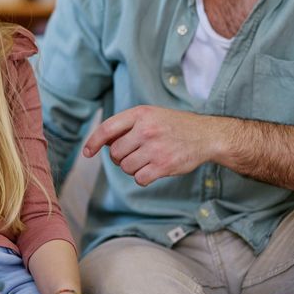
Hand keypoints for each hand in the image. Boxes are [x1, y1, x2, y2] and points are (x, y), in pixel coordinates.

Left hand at [83, 105, 228, 185]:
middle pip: (115, 153)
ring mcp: (155, 148)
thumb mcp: (150, 116)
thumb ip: (126, 126)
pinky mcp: (164, 166)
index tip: (87, 152)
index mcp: (140, 114)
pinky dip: (142, 178)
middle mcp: (146, 130)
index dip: (93, 142)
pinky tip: (152, 170)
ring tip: (146, 160)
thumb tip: (101, 142)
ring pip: (126, 167)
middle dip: (120, 157)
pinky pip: (139, 179)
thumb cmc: (174, 126)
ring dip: (132, 168)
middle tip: (134, 154)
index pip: (107, 128)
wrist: (206, 136)